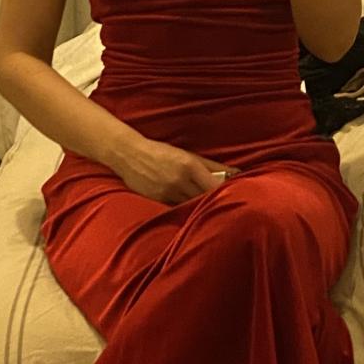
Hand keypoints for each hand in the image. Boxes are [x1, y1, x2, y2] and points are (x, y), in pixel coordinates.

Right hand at [113, 135, 238, 204]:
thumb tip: (233, 173)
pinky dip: (184, 209)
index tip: (233, 196)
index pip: (213, 186)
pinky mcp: (157, 200)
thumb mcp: (187, 154)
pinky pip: (176, 208)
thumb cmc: (162, 152)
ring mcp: (167, 192)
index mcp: (189, 166)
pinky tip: (190, 210)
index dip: (224, 193)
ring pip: (190, 206)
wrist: (130, 154)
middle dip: (213, 202)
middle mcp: (179, 180)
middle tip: (225, 207)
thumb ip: (210, 165)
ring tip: (208, 210)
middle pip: (203, 198)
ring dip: (199, 208)